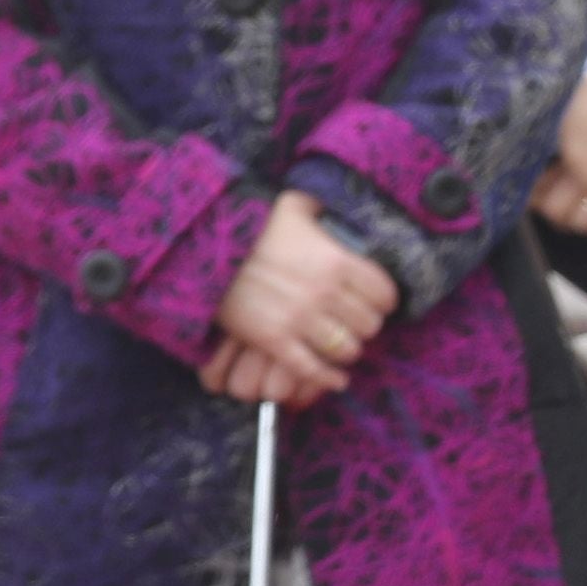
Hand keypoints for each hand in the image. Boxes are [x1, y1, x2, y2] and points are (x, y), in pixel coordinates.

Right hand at [203, 190, 396, 403]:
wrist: (202, 247)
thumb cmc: (251, 226)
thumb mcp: (292, 206)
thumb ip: (320, 208)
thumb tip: (329, 206)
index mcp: (338, 261)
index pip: (384, 294)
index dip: (383, 301)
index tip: (375, 303)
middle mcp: (324, 293)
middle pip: (368, 325)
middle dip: (364, 326)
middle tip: (353, 323)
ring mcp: (299, 319)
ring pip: (345, 349)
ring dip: (346, 350)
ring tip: (340, 345)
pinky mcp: (273, 339)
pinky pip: (311, 368)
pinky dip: (327, 378)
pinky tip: (335, 379)